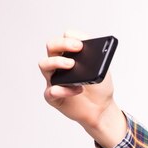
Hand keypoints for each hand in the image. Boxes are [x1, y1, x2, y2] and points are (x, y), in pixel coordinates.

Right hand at [38, 30, 125, 147]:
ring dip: (56, 62)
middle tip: (77, 48)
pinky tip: (76, 90)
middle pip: (51, 47)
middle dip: (62, 44)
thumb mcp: (103, 70)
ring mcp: (54, 80)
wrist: (103, 108)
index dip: (70, 38)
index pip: (64, 39)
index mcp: (70, 55)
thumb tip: (88, 45)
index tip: (81, 43)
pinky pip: (50, 92)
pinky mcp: (54, 97)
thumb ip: (97, 57)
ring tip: (72, 65)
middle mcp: (59, 65)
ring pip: (44, 65)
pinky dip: (62, 90)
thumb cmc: (100, 88)